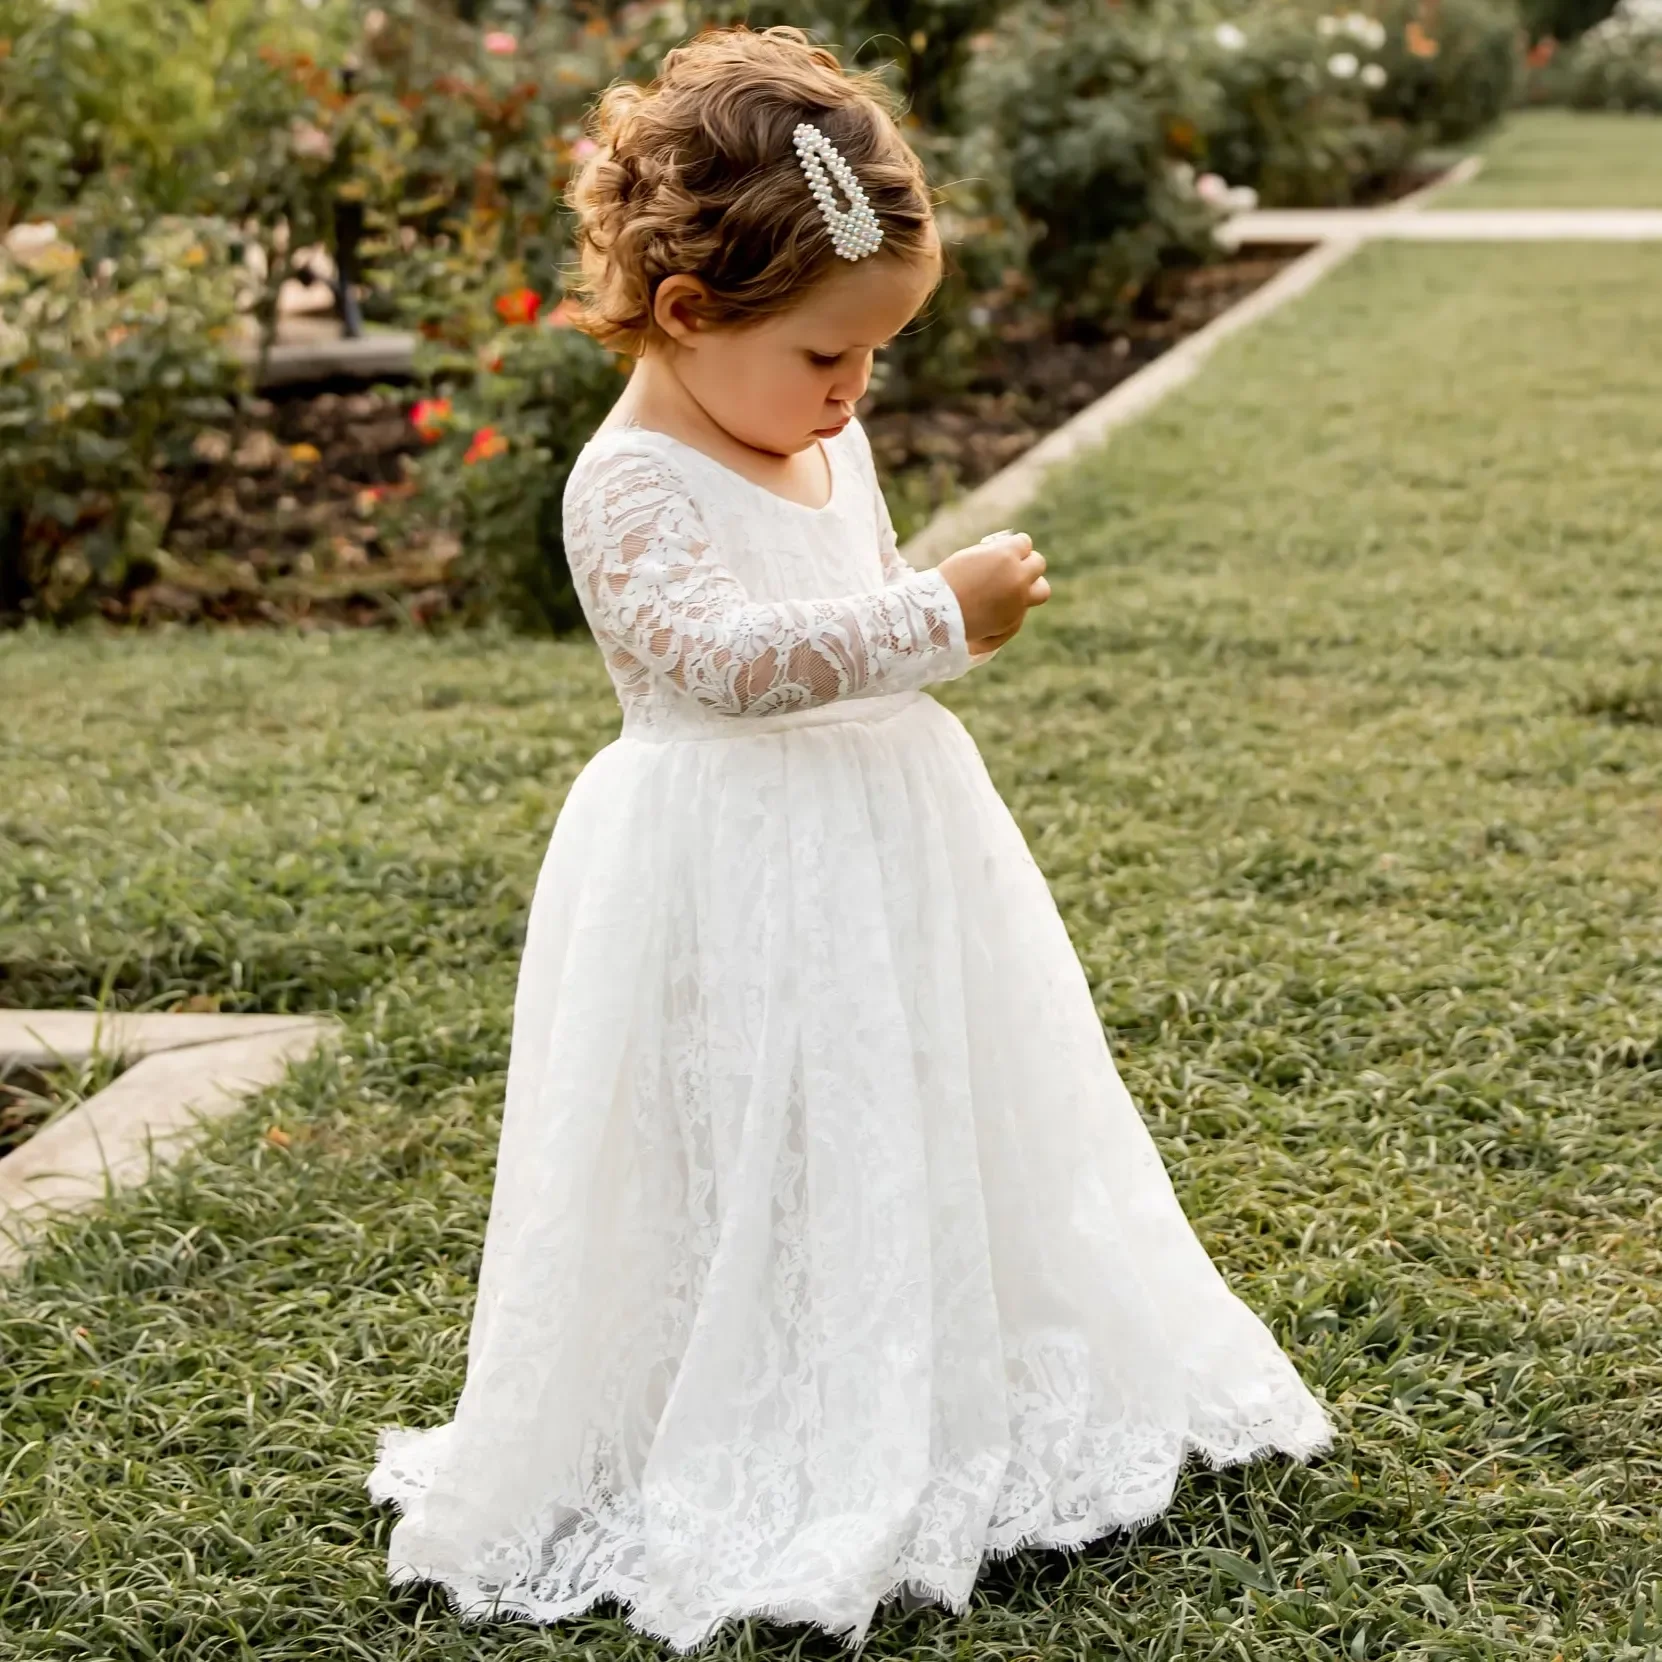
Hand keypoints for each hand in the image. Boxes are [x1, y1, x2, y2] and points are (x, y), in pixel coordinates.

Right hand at [937, 531, 1049, 648]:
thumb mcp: (971, 557)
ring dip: (1032, 587)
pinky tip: (996, 609)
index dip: (1015, 547)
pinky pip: (1022, 611)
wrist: (936, 613)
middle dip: (1026, 564)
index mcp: (1006, 555)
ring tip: (1016, 589)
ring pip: (1042, 590)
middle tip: (1012, 569)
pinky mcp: (1012, 621)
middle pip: (1038, 564)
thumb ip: (994, 554)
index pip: (1025, 543)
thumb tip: (1008, 553)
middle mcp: (1018, 577)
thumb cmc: (948, 581)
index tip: (1006, 551)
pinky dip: (1012, 610)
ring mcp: (1018, 601)